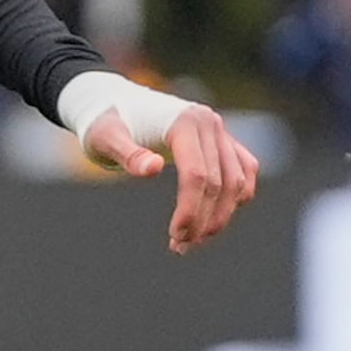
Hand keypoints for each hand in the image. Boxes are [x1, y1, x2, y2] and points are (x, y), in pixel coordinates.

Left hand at [82, 98, 262, 254]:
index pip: (197, 175)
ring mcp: (220, 130)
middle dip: (203, 220)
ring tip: (194, 241)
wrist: (115, 103)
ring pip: (237, 181)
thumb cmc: (106, 123)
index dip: (190, 209)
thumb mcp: (106, 139)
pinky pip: (244, 170)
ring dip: (221, 216)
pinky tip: (214, 219)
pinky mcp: (223, 140)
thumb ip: (128, 155)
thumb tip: (152, 170)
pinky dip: (235, 198)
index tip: (175, 237)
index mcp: (184, 121)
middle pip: (219, 183)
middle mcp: (209, 123)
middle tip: (180, 247)